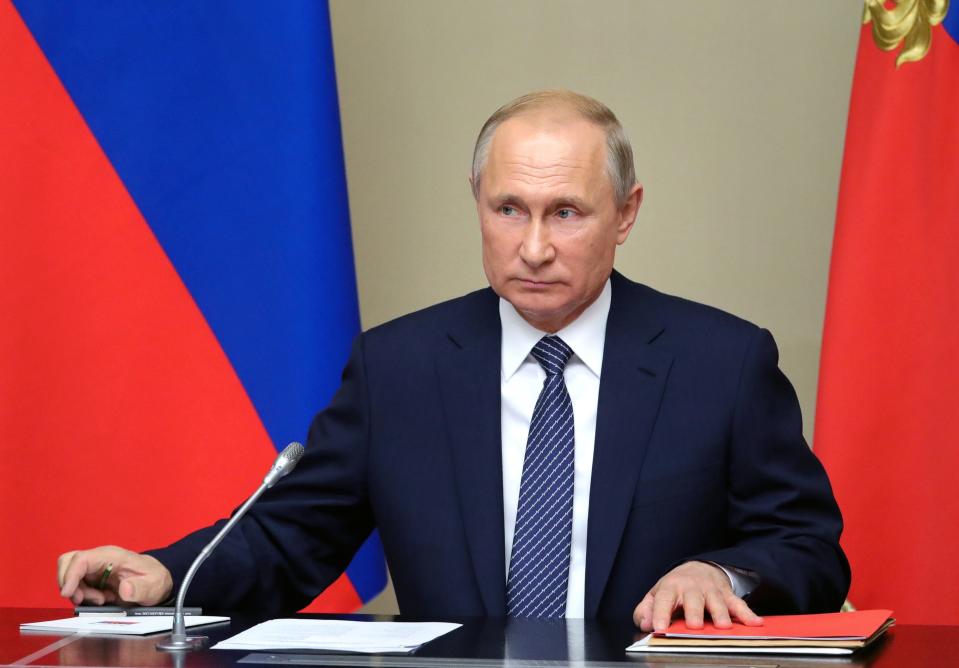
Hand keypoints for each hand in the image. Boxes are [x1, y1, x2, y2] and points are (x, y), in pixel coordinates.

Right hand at [57, 546, 172, 605]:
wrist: (155, 581)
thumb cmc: (154, 579)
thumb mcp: (153, 586)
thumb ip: (140, 588)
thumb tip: (125, 589)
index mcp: (112, 556)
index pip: (81, 559)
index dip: (70, 575)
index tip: (68, 593)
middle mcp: (100, 559)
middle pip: (68, 562)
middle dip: (69, 584)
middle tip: (84, 599)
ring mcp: (94, 568)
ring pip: (70, 576)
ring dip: (78, 592)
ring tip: (101, 600)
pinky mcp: (92, 578)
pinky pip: (76, 586)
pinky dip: (83, 596)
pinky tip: (102, 600)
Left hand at [633, 561, 762, 631]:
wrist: (698, 568)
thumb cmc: (675, 587)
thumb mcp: (656, 595)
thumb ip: (646, 610)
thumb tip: (645, 624)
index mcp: (671, 587)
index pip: (663, 600)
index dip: (660, 613)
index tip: (658, 628)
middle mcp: (692, 587)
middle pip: (693, 599)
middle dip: (694, 612)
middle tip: (694, 626)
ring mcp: (711, 591)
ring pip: (717, 601)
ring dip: (721, 613)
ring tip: (723, 626)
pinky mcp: (727, 595)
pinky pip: (739, 604)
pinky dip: (747, 613)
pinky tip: (755, 622)